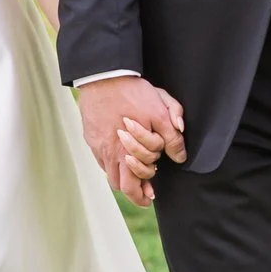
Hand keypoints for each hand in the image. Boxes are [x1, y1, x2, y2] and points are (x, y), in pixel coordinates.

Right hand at [77, 75, 184, 206]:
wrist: (105, 76)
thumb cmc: (134, 93)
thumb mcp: (161, 112)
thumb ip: (172, 136)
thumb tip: (179, 156)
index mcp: (127, 151)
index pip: (134, 184)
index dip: (144, 192)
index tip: (151, 194)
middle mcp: (110, 153)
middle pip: (120, 186)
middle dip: (133, 193)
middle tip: (144, 193)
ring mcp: (98, 146)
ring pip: (109, 174)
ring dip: (123, 178)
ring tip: (134, 176)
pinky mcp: (91, 137)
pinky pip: (100, 159)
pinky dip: (112, 163)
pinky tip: (121, 156)